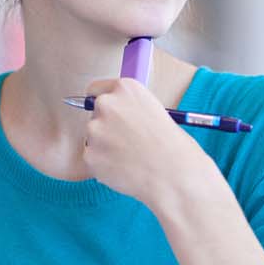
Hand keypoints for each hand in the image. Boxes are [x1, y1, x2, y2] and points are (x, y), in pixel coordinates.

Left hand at [81, 78, 213, 206]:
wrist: (174, 176)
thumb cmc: (174, 147)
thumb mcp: (157, 112)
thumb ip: (132, 111)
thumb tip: (119, 121)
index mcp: (125, 89)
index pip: (96, 90)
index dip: (106, 105)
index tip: (110, 115)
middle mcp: (106, 104)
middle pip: (94, 115)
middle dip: (106, 128)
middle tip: (127, 144)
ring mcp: (94, 130)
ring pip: (93, 139)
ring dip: (105, 148)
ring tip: (131, 160)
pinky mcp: (89, 155)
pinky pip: (92, 160)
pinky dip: (104, 167)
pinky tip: (125, 171)